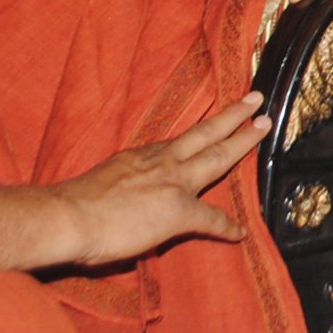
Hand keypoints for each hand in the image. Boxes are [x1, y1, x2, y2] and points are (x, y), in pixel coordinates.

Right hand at [0, 93, 271, 275]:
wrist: (69, 218)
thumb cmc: (75, 207)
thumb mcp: (105, 185)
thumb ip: (121, 190)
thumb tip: (121, 205)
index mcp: (141, 157)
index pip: (177, 145)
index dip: (198, 137)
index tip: (213, 127)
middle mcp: (160, 162)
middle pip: (204, 134)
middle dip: (232, 117)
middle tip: (256, 99)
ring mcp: (172, 183)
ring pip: (215, 156)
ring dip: (242, 140)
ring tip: (264, 124)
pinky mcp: (178, 210)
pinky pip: (210, 220)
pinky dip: (226, 227)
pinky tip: (240, 233)